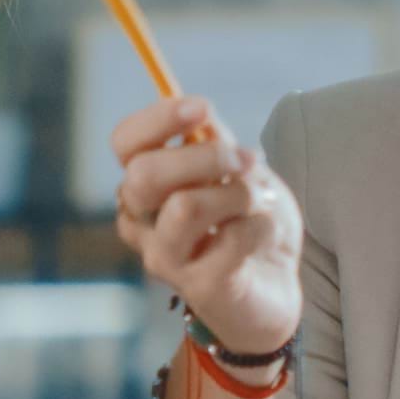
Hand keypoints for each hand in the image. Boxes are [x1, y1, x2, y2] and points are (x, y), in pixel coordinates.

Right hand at [107, 98, 299, 358]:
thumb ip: (215, 143)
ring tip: (258, 202)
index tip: (203, 109)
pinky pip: (231, 239)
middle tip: (248, 160)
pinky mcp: (197, 287)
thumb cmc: (248, 223)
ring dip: (237, 194)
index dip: (159, 119)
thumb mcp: (237, 170)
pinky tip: (265, 235)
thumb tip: (201, 115)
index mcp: (144, 186)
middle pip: (145, 175)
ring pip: (185, 207)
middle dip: (206, 157)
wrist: (274, 289)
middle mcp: (142, 222)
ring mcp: (164, 258)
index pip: (125, 143)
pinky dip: (261, 226)